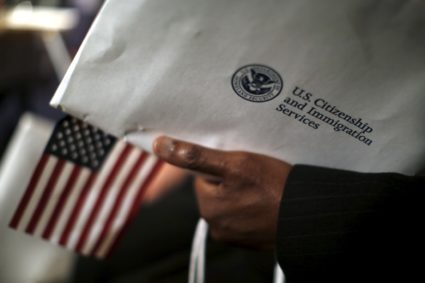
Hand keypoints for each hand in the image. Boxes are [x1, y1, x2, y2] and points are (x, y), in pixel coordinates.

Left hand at [153, 136, 291, 249]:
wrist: (307, 213)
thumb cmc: (273, 187)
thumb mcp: (234, 162)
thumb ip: (195, 155)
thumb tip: (160, 146)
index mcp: (208, 208)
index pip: (202, 177)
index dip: (221, 166)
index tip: (239, 166)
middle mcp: (216, 226)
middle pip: (215, 190)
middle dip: (230, 180)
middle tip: (253, 176)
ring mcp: (234, 236)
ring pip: (230, 202)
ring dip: (241, 194)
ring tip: (262, 188)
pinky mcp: (250, 240)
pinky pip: (243, 216)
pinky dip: (251, 207)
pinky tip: (265, 201)